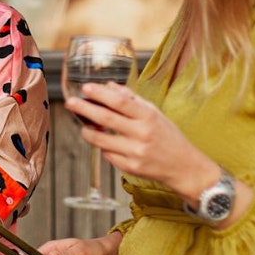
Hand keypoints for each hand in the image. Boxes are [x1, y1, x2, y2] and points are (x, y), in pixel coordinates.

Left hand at [65, 82, 217, 200]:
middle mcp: (142, 134)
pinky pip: (107, 155)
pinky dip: (103, 147)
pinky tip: (106, 143)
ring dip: (88, 131)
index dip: (100, 94)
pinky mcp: (130, 168)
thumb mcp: (154, 113)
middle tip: (70, 102)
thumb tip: (108, 86)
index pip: (120, 102)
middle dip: (85, 109)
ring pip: (100, 140)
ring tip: (84, 125)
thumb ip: (132, 99)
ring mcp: (135, 152)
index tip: (86, 88)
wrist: (183, 166)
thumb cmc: (167, 136)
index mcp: (149, 117)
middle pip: (106, 119)